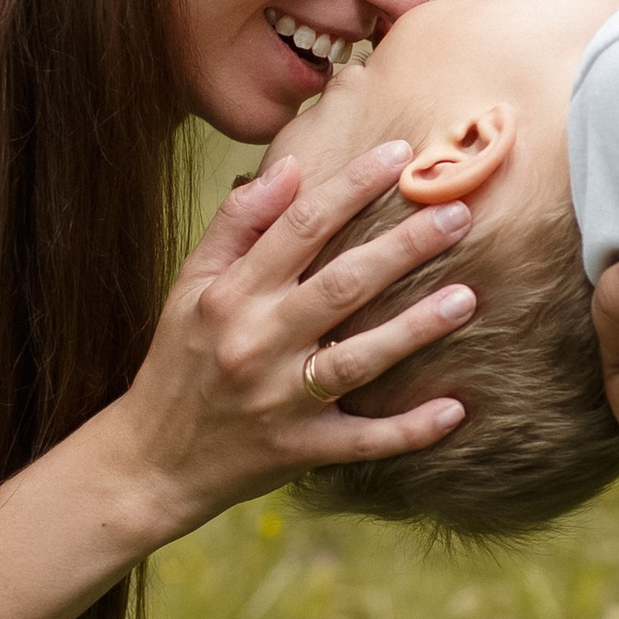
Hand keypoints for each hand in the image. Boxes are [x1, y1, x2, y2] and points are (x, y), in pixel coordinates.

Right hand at [110, 144, 478, 528]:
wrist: (151, 462)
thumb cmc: (179, 360)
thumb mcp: (190, 285)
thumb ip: (237, 224)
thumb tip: (288, 166)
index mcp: (230, 295)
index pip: (298, 227)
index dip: (352, 187)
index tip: (400, 155)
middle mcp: (256, 343)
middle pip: (341, 286)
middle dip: (403, 249)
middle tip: (460, 216)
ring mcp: (279, 401)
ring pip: (358, 361)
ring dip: (415, 330)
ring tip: (468, 298)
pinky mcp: (299, 450)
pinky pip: (362, 440)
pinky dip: (408, 430)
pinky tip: (455, 410)